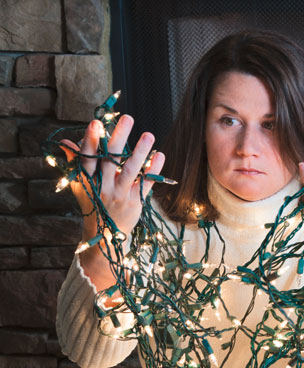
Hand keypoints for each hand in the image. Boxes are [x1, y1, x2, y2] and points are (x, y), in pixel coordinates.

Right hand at [60, 115, 164, 239]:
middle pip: (110, 160)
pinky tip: (160, 155)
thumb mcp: (80, 185)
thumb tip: (65, 142)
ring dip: (140, 152)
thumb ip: (75, 162)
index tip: (96, 122)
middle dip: (119, 138)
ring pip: (130, 170)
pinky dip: (153, 170)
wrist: (104, 235)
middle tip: (128, 118)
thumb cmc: (93, 203)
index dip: (91, 140)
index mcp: (87, 180)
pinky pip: (145, 184)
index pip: (87, 157)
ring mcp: (120, 194)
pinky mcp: (135, 202)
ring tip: (149, 134)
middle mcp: (103, 186)